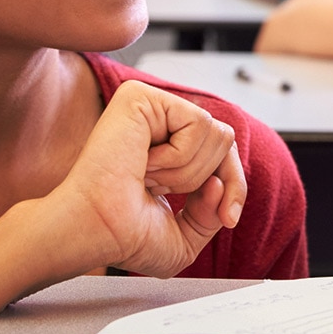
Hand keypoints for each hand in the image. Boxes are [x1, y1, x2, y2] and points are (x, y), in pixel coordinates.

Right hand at [35, 81, 246, 280]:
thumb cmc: (126, 237)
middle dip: (204, 179)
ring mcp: (149, 106)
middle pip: (225, 139)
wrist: (97, 232)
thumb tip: (218, 182)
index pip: (224, 151)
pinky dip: (178, 156)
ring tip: (147, 177)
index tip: (229, 218)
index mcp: (168, 147)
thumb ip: (212, 212)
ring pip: (215, 131)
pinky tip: (144, 163)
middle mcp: (159, 122)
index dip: (236, 185)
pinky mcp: (141, 96)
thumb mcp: (186, 236)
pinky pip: (198, 122)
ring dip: (187, 172)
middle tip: (159, 193)